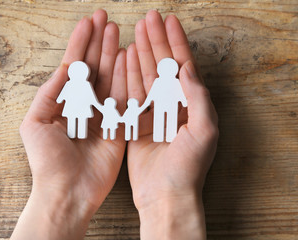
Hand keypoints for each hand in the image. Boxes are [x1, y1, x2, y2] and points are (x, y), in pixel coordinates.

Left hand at [11, 10, 126, 239]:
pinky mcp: (119, 127)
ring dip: (113, 53)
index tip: (88, 22)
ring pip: (110, 78)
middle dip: (98, 42)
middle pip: (93, 67)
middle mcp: (84, 105)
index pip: (73, 66)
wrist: (67, 191)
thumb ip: (50, 93)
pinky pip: (125, 98)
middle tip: (105, 18)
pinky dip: (128, 78)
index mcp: (63, 103)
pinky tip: (129, 58)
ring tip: (117, 31)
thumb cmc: (47, 161)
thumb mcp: (36, 122)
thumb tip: (64, 68)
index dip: (80, 43)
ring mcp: (103, 115)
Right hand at [126, 10, 218, 238]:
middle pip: (164, 65)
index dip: (177, 42)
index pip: (184, 66)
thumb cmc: (188, 166)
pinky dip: (128, 74)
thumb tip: (187, 68)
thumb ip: (198, 97)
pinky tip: (125, 58)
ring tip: (135, 31)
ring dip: (141, 52)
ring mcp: (154, 111)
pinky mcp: (136, 121)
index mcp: (192, 104)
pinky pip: (131, 93)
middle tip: (148, 18)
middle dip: (157, 41)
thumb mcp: (204, 130)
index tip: (169, 21)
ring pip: (146, 75)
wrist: (165, 194)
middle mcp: (173, 104)